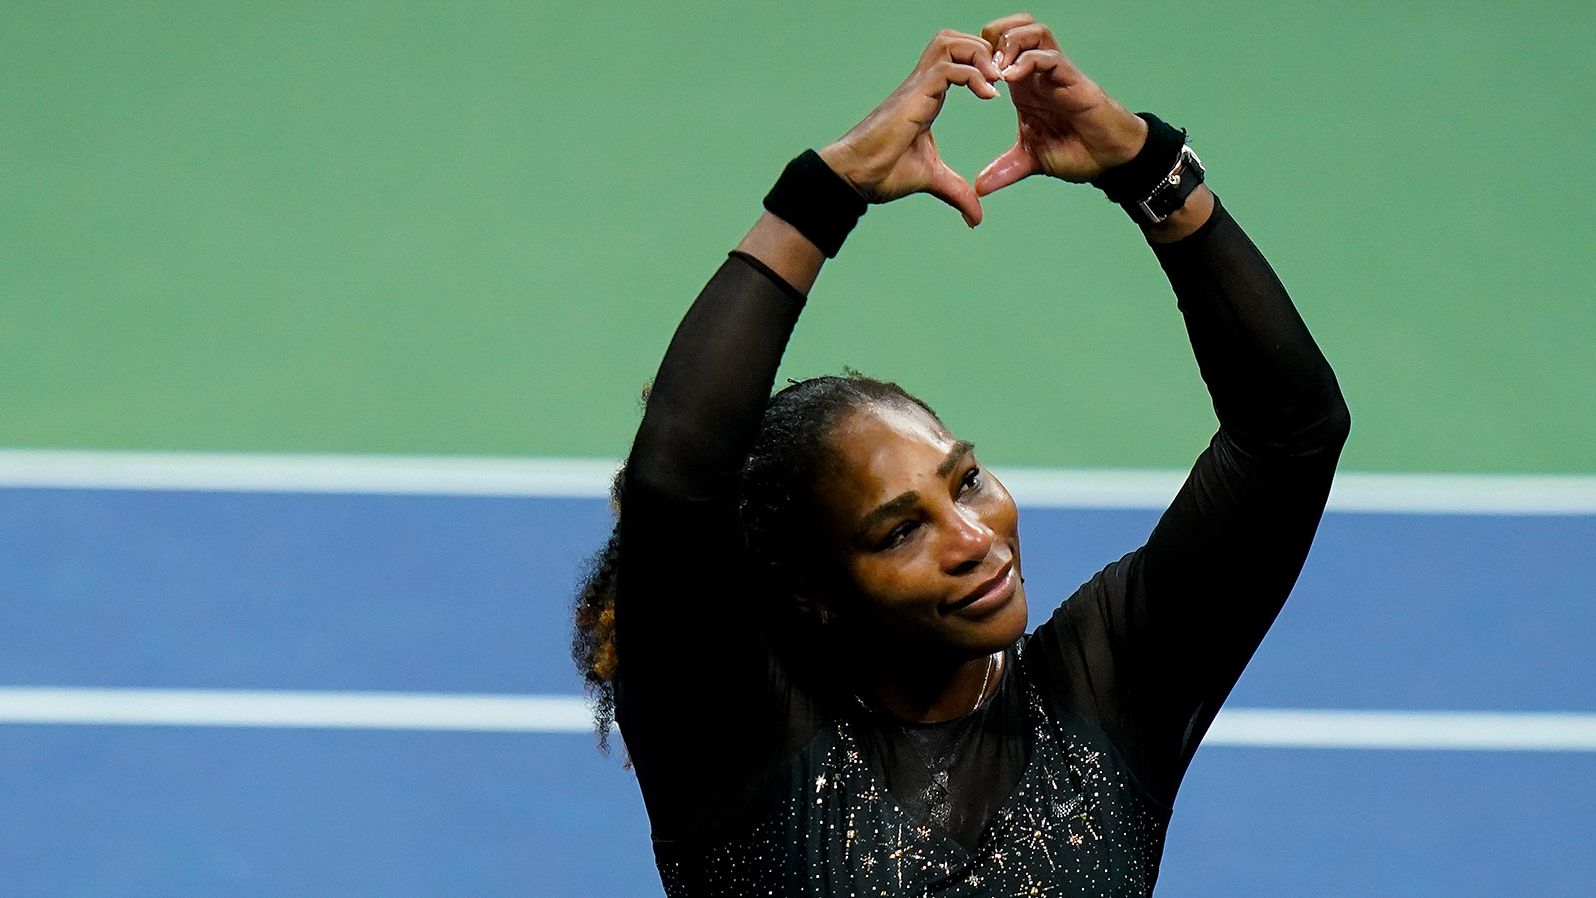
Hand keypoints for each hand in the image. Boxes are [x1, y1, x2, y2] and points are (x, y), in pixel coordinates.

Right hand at [819, 31, 1002, 227]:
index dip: (981, 64)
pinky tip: (988, 95)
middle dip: (984, 49)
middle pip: (954, 39)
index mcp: (927, 96)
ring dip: (979, 55)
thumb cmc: (882, 173)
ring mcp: (917, 87)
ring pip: (951, 43)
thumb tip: (976, 219)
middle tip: (1002, 77)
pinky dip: (973, 75)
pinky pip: (949, 69)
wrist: (855, 176)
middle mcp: (922, 85)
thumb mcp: (932, 180)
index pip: (956, 59)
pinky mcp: (914, 95)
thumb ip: (957, 192)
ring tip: (995, 80)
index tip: (1000, 88)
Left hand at [975, 14, 1147, 195]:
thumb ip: (1004, 170)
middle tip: (979, 64)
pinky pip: (1050, 56)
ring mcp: (1057, 73)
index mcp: (1024, 86)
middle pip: (1013, 28)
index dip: (978, 55)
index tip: (964, 76)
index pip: (998, 48)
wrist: (1110, 160)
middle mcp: (1039, 73)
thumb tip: (979, 187)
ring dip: (1010, 43)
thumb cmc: (1077, 151)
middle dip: (991, 37)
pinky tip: (1011, 77)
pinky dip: (1028, 60)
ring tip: (996, 69)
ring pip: (1033, 31)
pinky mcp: (1073, 79)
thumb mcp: (1031, 161)